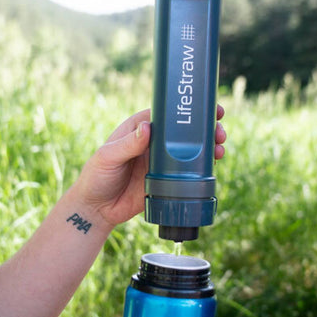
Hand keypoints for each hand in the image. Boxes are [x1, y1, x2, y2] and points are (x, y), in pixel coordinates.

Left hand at [73, 106, 226, 227]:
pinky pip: (191, 171)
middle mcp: (154, 143)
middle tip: (219, 131)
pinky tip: (214, 165)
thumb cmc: (96, 177)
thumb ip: (127, 144)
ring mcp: (163, 161)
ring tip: (220, 149)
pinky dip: (205, 167)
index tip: (204, 107)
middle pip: (185, 131)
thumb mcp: (108, 157)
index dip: (187, 110)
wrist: (98, 209)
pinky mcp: (170, 180)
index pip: (166, 114)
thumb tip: (147, 128)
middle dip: (206, 128)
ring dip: (210, 146)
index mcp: (139, 129)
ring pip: (192, 149)